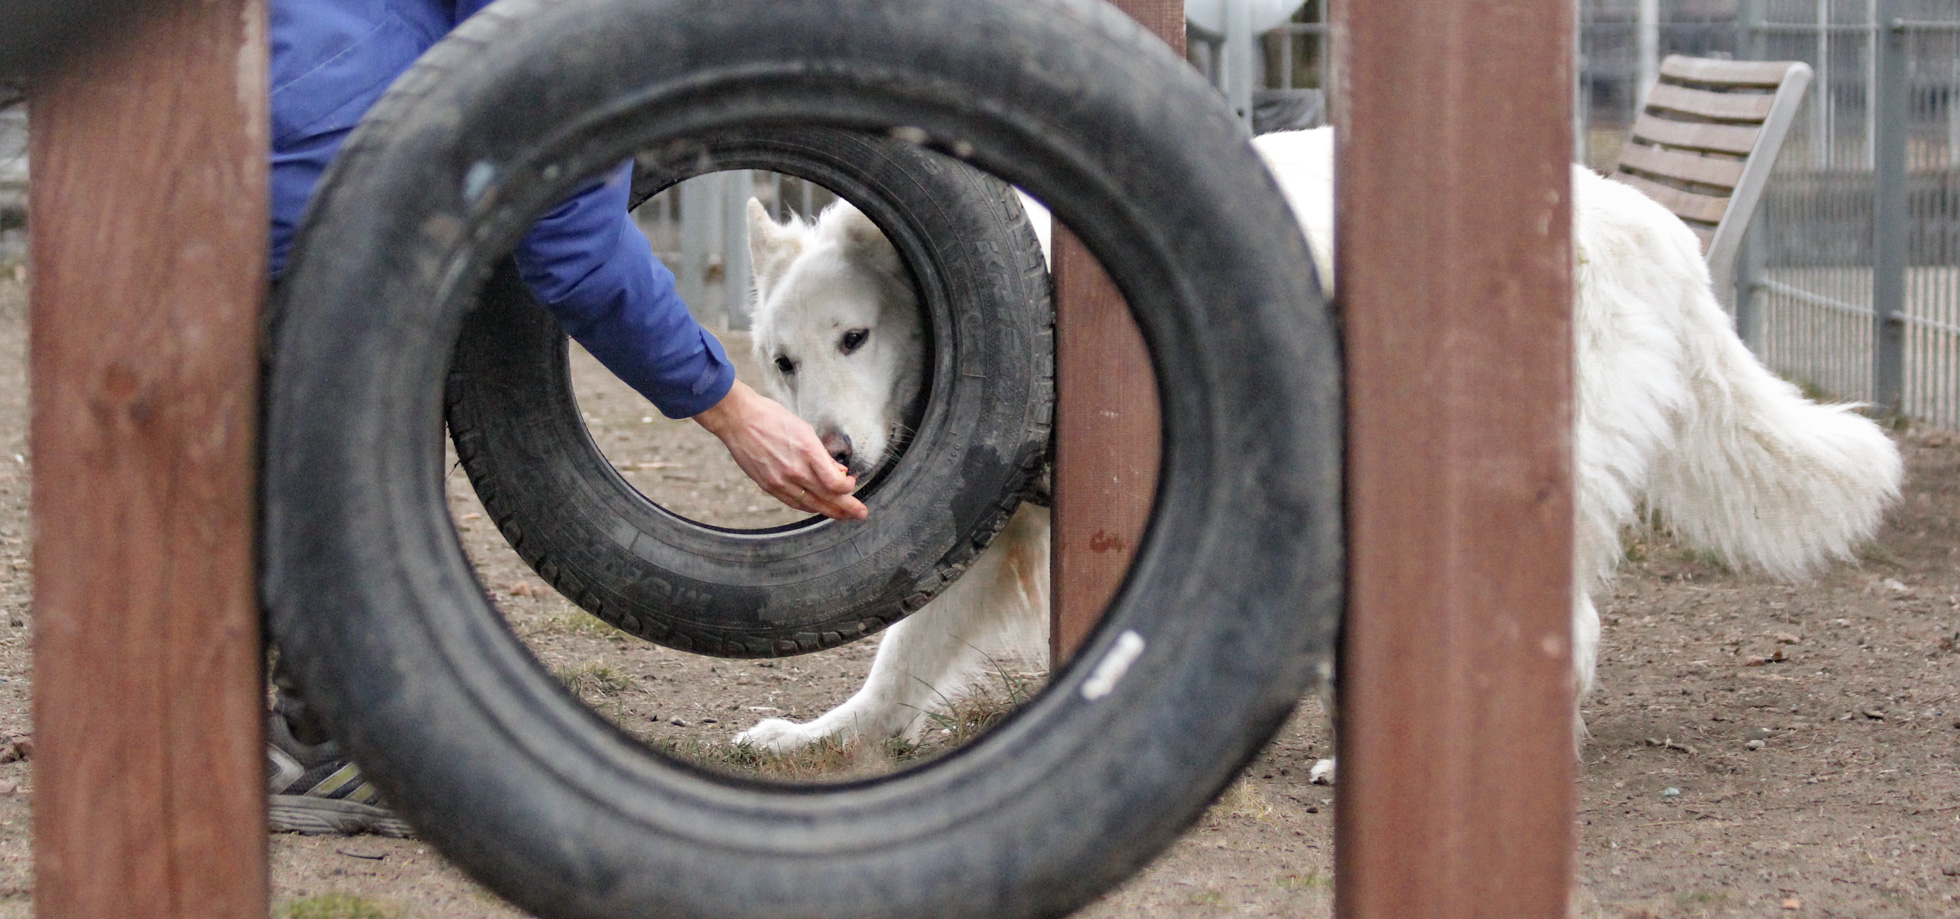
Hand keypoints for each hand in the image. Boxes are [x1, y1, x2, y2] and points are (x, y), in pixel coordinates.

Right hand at [693, 381, 868, 520]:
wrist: (738, 420)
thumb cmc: (772, 418)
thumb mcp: (804, 429)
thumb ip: (822, 455)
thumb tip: (838, 471)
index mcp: (807, 451)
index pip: (835, 483)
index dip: (848, 488)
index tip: (852, 482)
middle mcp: (795, 470)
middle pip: (827, 497)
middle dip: (848, 508)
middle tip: (861, 514)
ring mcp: (780, 480)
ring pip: (811, 504)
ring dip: (830, 511)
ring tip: (844, 515)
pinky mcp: (768, 486)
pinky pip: (793, 502)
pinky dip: (809, 506)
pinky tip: (818, 507)